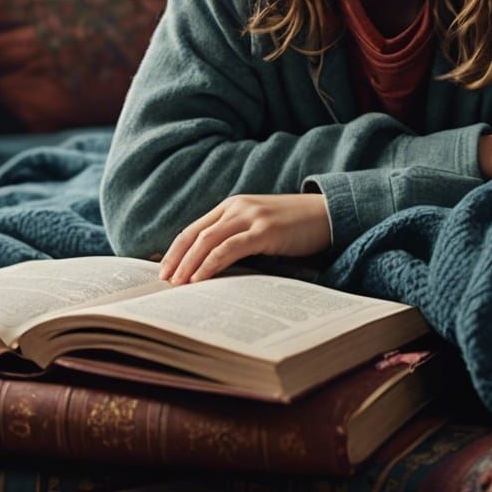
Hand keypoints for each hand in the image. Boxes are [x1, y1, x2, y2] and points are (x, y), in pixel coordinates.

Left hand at [158, 194, 332, 283]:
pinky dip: (210, 263)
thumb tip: (210, 267)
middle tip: (164, 283)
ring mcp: (251, 216)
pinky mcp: (265, 230)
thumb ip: (238, 237)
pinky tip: (201, 278)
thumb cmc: (294, 226)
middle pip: (195, 234)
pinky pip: (230, 248)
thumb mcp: (260, 226)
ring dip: (189, 264)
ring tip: (178, 285)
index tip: (163, 271)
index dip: (176, 250)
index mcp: (233, 205)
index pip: (194, 228)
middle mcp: (238, 207)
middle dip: (176, 260)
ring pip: (207, 240)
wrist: (328, 214)